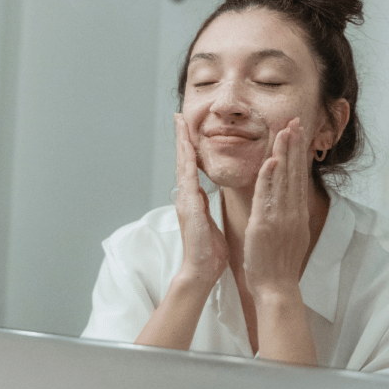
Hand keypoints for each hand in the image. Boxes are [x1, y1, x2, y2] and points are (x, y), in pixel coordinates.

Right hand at [174, 113, 227, 284]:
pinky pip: (188, 179)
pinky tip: (188, 148)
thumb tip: (204, 195)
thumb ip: (205, 207)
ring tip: (180, 124)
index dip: (189, 147)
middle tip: (179, 117)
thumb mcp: (210, 222)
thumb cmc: (209, 252)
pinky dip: (187, 162)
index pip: (191, 167)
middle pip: (183, 161)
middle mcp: (186, 197)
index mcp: (193, 199)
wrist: (201, 271)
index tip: (188, 129)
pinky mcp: (188, 207)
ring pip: (183, 165)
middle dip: (181, 138)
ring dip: (181, 144)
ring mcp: (185, 201)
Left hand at [243, 117, 310, 298]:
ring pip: (284, 179)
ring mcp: (281, 217)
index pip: (298, 175)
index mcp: (296, 212)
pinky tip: (272, 161)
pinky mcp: (266, 224)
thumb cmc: (277, 262)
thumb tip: (288, 198)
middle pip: (295, 172)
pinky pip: (268, 197)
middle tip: (296, 120)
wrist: (276, 286)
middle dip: (295, 145)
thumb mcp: (287, 232)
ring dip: (285, 153)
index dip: (298, 152)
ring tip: (286, 129)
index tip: (298, 132)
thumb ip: (287, 213)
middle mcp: (292, 211)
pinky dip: (270, 178)